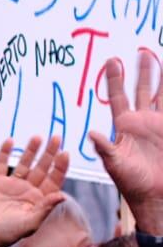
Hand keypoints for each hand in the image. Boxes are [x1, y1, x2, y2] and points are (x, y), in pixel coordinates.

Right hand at [0, 135, 69, 246]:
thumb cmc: (9, 234)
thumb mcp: (30, 223)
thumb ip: (46, 208)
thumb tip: (63, 195)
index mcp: (40, 200)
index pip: (54, 180)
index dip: (60, 167)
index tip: (65, 153)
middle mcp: (28, 190)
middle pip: (42, 168)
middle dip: (49, 153)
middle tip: (56, 137)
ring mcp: (12, 186)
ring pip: (24, 164)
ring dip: (31, 150)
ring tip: (37, 137)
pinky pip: (1, 165)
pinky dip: (5, 153)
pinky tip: (10, 141)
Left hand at [90, 56, 162, 232]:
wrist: (155, 195)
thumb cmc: (131, 182)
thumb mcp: (115, 165)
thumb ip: (105, 149)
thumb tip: (91, 134)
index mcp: (124, 126)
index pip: (118, 96)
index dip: (115, 79)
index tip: (112, 60)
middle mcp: (141, 121)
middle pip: (141, 90)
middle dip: (141, 71)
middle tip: (141, 50)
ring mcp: (158, 125)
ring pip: (160, 95)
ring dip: (160, 78)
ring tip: (158, 57)